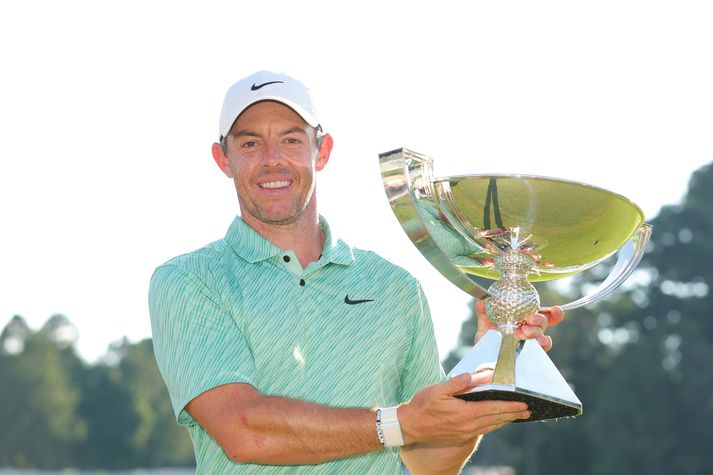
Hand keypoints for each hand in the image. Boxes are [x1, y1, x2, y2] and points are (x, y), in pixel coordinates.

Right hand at [398, 371, 530, 444]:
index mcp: (465, 413)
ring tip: (518, 416)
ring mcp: (465, 432)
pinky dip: (495, 425)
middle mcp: (468, 425)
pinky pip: (484, 429)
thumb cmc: (422, 405)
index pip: (493, 408)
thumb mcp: (438, 390)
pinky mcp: (462, 435)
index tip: (523, 403)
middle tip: (527, 410)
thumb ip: (459, 383)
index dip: (509, 406)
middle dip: (513, 414)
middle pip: (496, 418)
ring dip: (506, 420)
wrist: (410, 426)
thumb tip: (477, 376)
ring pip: (491, 426)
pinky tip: (497, 421)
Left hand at [473, 299, 564, 351]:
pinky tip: (536, 343)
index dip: (553, 312)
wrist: (482, 352)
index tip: (555, 310)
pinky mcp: (527, 354)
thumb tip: (484, 297)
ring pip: (542, 336)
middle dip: (540, 319)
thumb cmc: (487, 332)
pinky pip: (540, 350)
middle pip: (544, 322)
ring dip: (536, 332)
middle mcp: (530, 329)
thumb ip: (484, 307)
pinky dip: (540, 345)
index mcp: (525, 317)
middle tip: (529, 318)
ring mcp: (529, 342)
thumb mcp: (485, 317)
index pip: (544, 313)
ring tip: (524, 331)